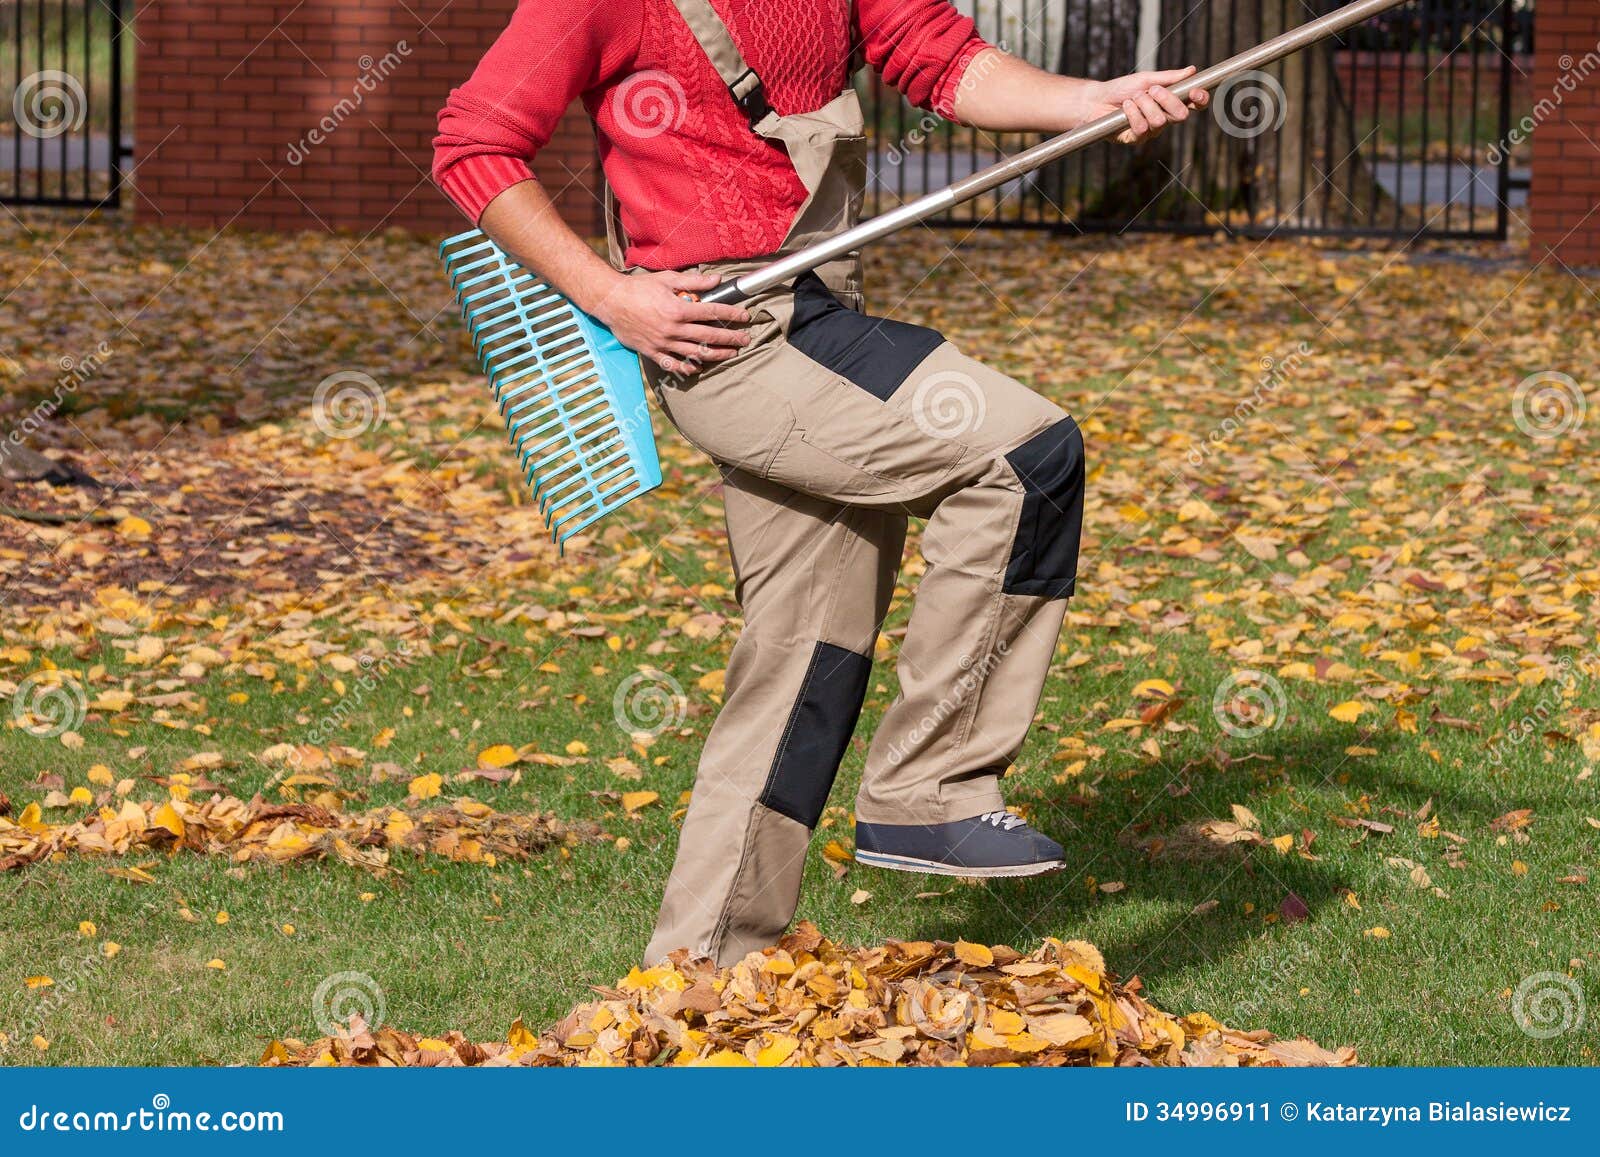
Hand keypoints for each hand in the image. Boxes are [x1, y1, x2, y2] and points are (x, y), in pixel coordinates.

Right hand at [592, 270, 751, 375]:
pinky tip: (699, 367)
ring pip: (696, 353)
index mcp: (678, 309)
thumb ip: (693, 282)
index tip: (745, 316)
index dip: (732, 314)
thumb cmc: (638, 287)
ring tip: (731, 353)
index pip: (712, 312)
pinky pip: (673, 365)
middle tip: (745, 339)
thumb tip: (717, 280)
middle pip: (709, 336)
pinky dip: (688, 368)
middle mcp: (673, 329)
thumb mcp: (667, 279)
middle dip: (731, 338)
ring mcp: (663, 343)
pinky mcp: (652, 352)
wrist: (611, 301)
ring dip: (716, 354)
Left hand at [1081, 66, 1210, 144]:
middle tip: (1151, 90)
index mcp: (1171, 102)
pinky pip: (1142, 129)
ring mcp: (1151, 131)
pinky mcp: (1136, 139)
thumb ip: (1169, 78)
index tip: (1195, 91)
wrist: (1096, 100)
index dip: (1200, 99)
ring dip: (1144, 104)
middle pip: (1181, 115)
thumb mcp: (1146, 78)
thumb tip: (1192, 70)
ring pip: (1160, 121)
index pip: (1195, 105)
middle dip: (1166, 99)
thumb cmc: (1121, 89)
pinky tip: (1125, 107)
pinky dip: (1132, 113)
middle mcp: (1164, 118)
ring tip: (1132, 98)